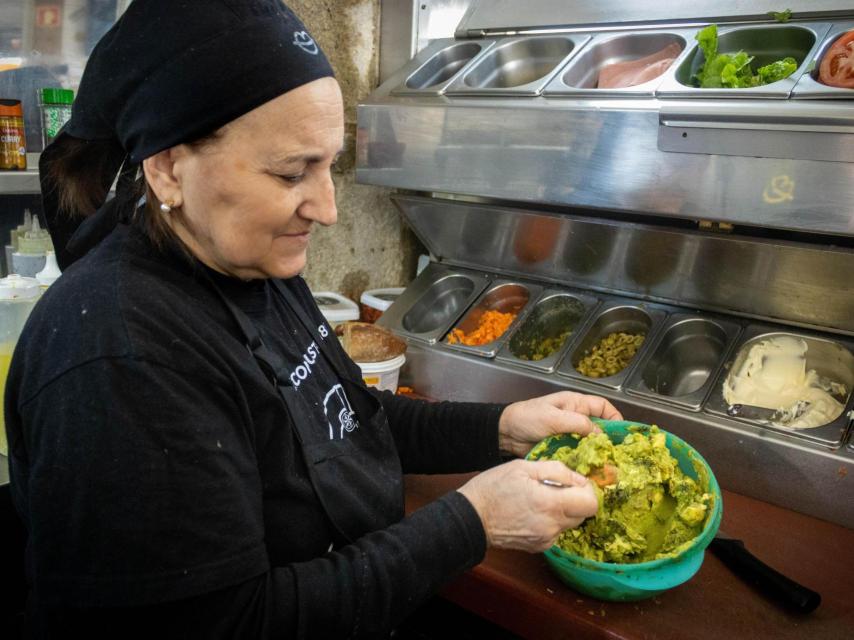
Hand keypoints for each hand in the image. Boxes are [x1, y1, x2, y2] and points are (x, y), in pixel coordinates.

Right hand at [458, 459, 597, 551]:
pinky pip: (556, 532)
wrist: (471, 518)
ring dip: (563, 510)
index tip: (574, 482)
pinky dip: (551, 521)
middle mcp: (552, 526)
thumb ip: (556, 470)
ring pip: (570, 523)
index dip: (587, 489)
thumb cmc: (493, 488)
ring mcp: (546, 539)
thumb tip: (579, 478)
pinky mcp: (539, 547)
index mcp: (550, 504)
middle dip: (576, 500)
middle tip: (557, 488)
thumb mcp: (523, 467)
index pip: (591, 503)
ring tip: (541, 499)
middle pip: (583, 514)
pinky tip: (533, 511)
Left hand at [498, 391, 621, 457]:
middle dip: (608, 441)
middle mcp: (576, 419)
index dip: (615, 418)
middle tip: (615, 455)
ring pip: (591, 444)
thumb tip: (599, 433)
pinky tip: (589, 471)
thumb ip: (576, 423)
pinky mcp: (563, 449)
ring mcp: (570, 435)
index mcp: (575, 404)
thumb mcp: (553, 417)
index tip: (620, 434)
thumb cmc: (527, 418)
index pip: (603, 407)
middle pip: (600, 428)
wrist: (506, 434)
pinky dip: (584, 462)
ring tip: (605, 466)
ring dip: (596, 454)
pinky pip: (579, 455)